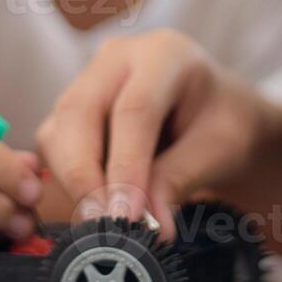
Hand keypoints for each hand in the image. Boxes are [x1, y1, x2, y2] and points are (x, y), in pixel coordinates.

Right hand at [35, 30, 266, 237]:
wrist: (218, 118)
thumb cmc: (226, 126)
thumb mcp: (219, 151)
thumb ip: (179, 180)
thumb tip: (145, 225)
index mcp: (164, 55)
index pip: (134, 109)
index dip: (125, 165)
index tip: (125, 216)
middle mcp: (117, 59)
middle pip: (80, 112)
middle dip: (84, 175)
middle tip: (102, 226)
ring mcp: (88, 82)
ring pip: (58, 131)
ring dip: (73, 182)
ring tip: (104, 225)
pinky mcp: (72, 112)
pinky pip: (56, 148)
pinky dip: (70, 182)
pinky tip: (96, 210)